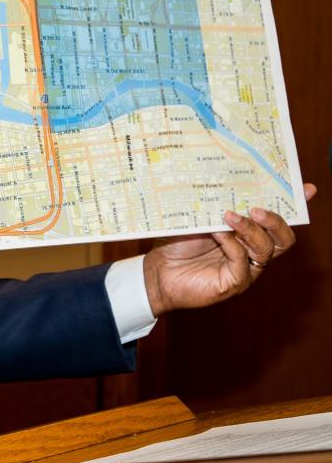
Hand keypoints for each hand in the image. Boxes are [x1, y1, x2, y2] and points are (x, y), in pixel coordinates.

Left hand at [143, 184, 316, 315]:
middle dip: (276, 220)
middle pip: (283, 239)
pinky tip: (217, 234)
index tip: (307, 189)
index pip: (277, 222)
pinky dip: (231, 245)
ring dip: (250, 230)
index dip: (294, 207)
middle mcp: (250, 253)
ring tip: (230, 215)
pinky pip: (243, 262)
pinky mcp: (233, 283)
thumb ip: (216, 205)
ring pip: (266, 249)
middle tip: (257, 208)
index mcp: (246, 235)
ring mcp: (245, 270)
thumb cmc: (175, 243)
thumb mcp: (197, 218)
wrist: (156, 272)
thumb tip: (225, 180)